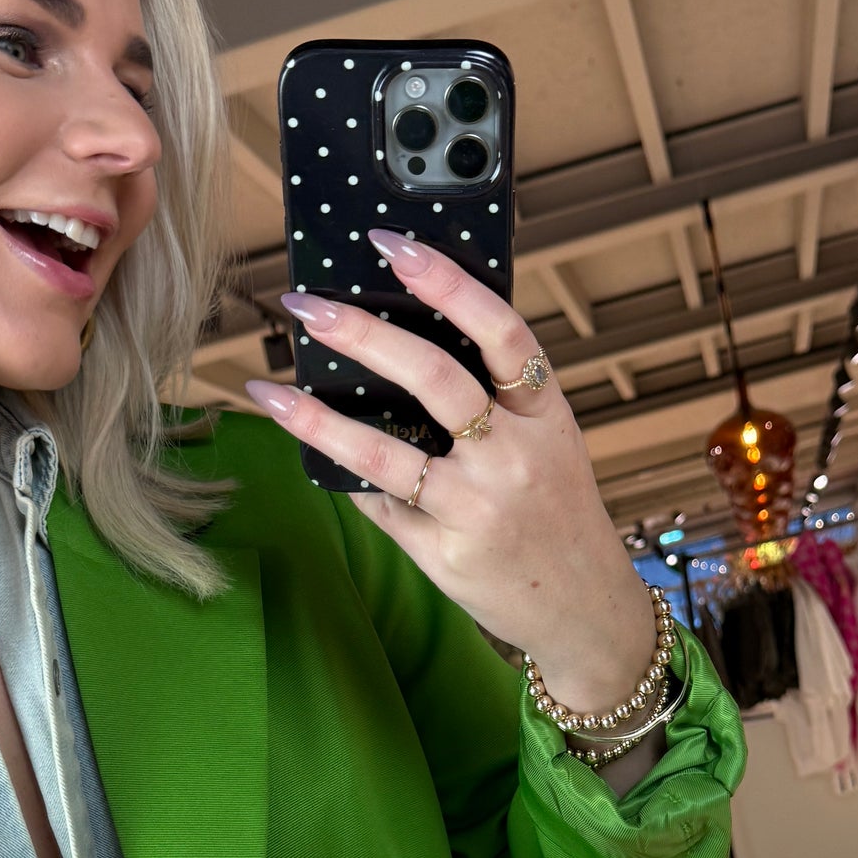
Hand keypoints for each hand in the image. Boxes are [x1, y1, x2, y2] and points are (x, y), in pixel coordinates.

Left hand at [243, 230, 658, 714]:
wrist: (586, 610)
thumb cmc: (556, 512)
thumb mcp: (551, 444)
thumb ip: (498, 401)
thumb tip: (401, 342)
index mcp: (546, 414)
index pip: (501, 331)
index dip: (448, 282)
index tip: (394, 246)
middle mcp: (515, 458)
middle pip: (435, 379)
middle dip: (364, 335)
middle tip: (306, 306)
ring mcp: (478, 509)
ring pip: (385, 454)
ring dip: (318, 420)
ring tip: (272, 390)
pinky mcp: (445, 554)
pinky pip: (380, 504)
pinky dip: (345, 476)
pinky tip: (312, 452)